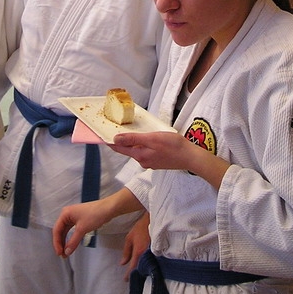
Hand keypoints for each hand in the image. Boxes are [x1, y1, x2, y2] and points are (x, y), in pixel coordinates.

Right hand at [53, 189, 140, 257]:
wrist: (108, 209)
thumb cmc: (94, 215)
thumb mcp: (82, 229)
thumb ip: (73, 241)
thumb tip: (66, 252)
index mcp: (65, 214)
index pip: (56, 230)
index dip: (56, 243)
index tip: (59, 253)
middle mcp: (67, 214)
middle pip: (60, 231)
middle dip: (60, 243)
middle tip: (62, 255)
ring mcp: (73, 217)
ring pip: (65, 231)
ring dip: (65, 242)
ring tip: (66, 252)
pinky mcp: (79, 219)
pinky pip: (71, 230)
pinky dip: (71, 238)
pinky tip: (71, 245)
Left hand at [111, 131, 229, 189]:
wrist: (190, 157)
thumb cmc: (173, 146)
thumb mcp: (152, 138)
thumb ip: (133, 139)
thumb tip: (115, 139)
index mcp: (140, 155)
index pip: (120, 149)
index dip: (110, 142)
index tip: (102, 136)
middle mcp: (143, 161)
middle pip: (128, 150)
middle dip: (122, 142)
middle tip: (116, 131)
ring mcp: (150, 162)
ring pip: (138, 151)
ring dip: (134, 143)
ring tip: (133, 133)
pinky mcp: (157, 162)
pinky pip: (146, 152)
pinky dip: (144, 146)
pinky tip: (148, 140)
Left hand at [121, 212, 150, 279]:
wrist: (153, 220)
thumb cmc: (140, 228)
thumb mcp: (129, 238)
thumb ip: (126, 252)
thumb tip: (122, 263)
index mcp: (138, 252)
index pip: (133, 267)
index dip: (128, 274)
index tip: (126, 279)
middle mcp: (146, 255)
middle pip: (141, 269)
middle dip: (136, 274)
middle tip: (131, 277)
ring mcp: (153, 254)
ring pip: (146, 266)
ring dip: (142, 270)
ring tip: (138, 272)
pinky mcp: (157, 252)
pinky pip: (152, 261)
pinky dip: (147, 265)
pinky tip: (145, 265)